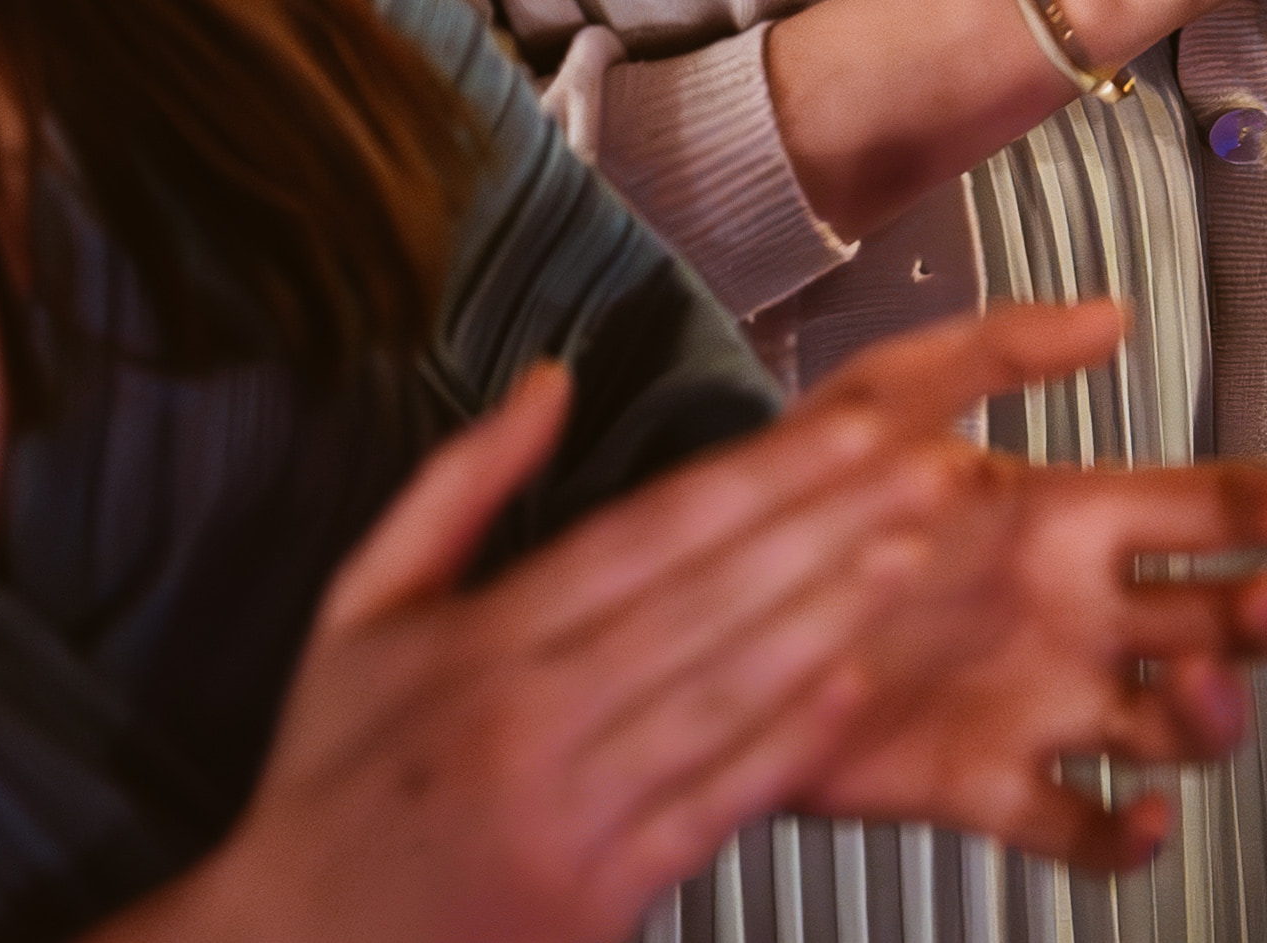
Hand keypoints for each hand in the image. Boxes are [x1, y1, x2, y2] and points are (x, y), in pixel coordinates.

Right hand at [125, 303, 1266, 942]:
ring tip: (920, 545)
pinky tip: (857, 677)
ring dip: (837, 612)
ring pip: (729, 693)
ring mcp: (571, 812)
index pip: (649, 536)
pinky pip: (716, 803)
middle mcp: (531, 720)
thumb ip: (458, 488)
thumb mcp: (356, 616)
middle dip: (833, 524)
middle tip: (936, 460)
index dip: (764, 477)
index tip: (858, 423)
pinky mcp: (599, 898)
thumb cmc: (330, 776)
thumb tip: (551, 376)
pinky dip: (791, 739)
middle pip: (712, 600)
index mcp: (482, 644)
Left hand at [773, 312, 1266, 859]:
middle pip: (1212, 622)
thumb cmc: (798, 499)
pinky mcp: (985, 784)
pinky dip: (1126, 837)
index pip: (1194, 511)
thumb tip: (1109, 314)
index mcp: (1063, 522)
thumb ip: (997, 349)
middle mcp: (1069, 615)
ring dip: (1209, 718)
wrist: (706, 621)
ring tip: (1188, 696)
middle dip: (1260, 616)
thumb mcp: (888, 396)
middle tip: (1264, 608)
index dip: (1254, 508)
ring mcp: (1037, 703)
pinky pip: (1080, 825)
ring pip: (1170, 725)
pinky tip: (1140, 816)